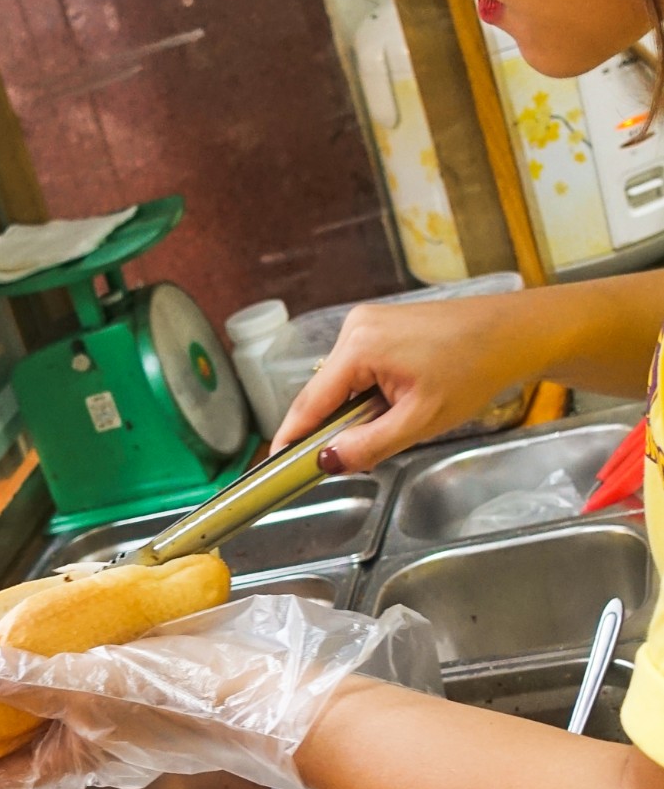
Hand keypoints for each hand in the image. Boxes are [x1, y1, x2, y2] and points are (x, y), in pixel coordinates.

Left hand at [0, 595, 443, 788]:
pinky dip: (44, 682)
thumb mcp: (96, 683)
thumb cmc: (189, 701)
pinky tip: (35, 661)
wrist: (271, 697)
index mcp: (68, 756)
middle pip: (6, 754)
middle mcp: (85, 746)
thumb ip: (27, 676)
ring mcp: (111, 723)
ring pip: (37, 723)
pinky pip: (73, 694)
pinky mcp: (136, 696)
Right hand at [270, 294, 535, 471]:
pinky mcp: (380, 325)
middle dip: (333, 427)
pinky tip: (396, 405)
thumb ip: (369, 445)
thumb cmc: (474, 369)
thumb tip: (327, 461)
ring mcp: (366, 323)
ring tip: (394, 425)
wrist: (513, 333)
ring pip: (341, 383)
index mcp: (359, 345)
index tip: (276, 466)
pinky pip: (358, 369)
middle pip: (323, 392)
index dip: (293, 437)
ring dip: (355, 411)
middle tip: (345, 461)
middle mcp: (354, 327)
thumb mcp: (420, 420)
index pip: (310, 402)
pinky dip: (368, 394)